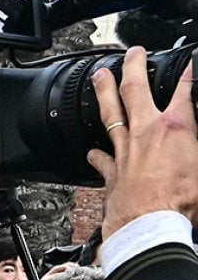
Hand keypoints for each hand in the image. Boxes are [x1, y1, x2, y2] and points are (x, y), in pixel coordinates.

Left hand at [88, 47, 197, 237]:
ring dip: (104, 93)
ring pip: (110, 113)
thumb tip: (196, 149)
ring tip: (99, 77)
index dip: (187, 75)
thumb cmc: (182, 202)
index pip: (184, 91)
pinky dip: (97, 152)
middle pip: (135, 89)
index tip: (188, 63)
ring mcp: (124, 150)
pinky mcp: (111, 171)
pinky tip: (92, 149)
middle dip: (133, 66)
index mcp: (176, 128)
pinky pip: (100, 156)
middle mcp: (146, 132)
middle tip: (132, 52)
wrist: (149, 227)